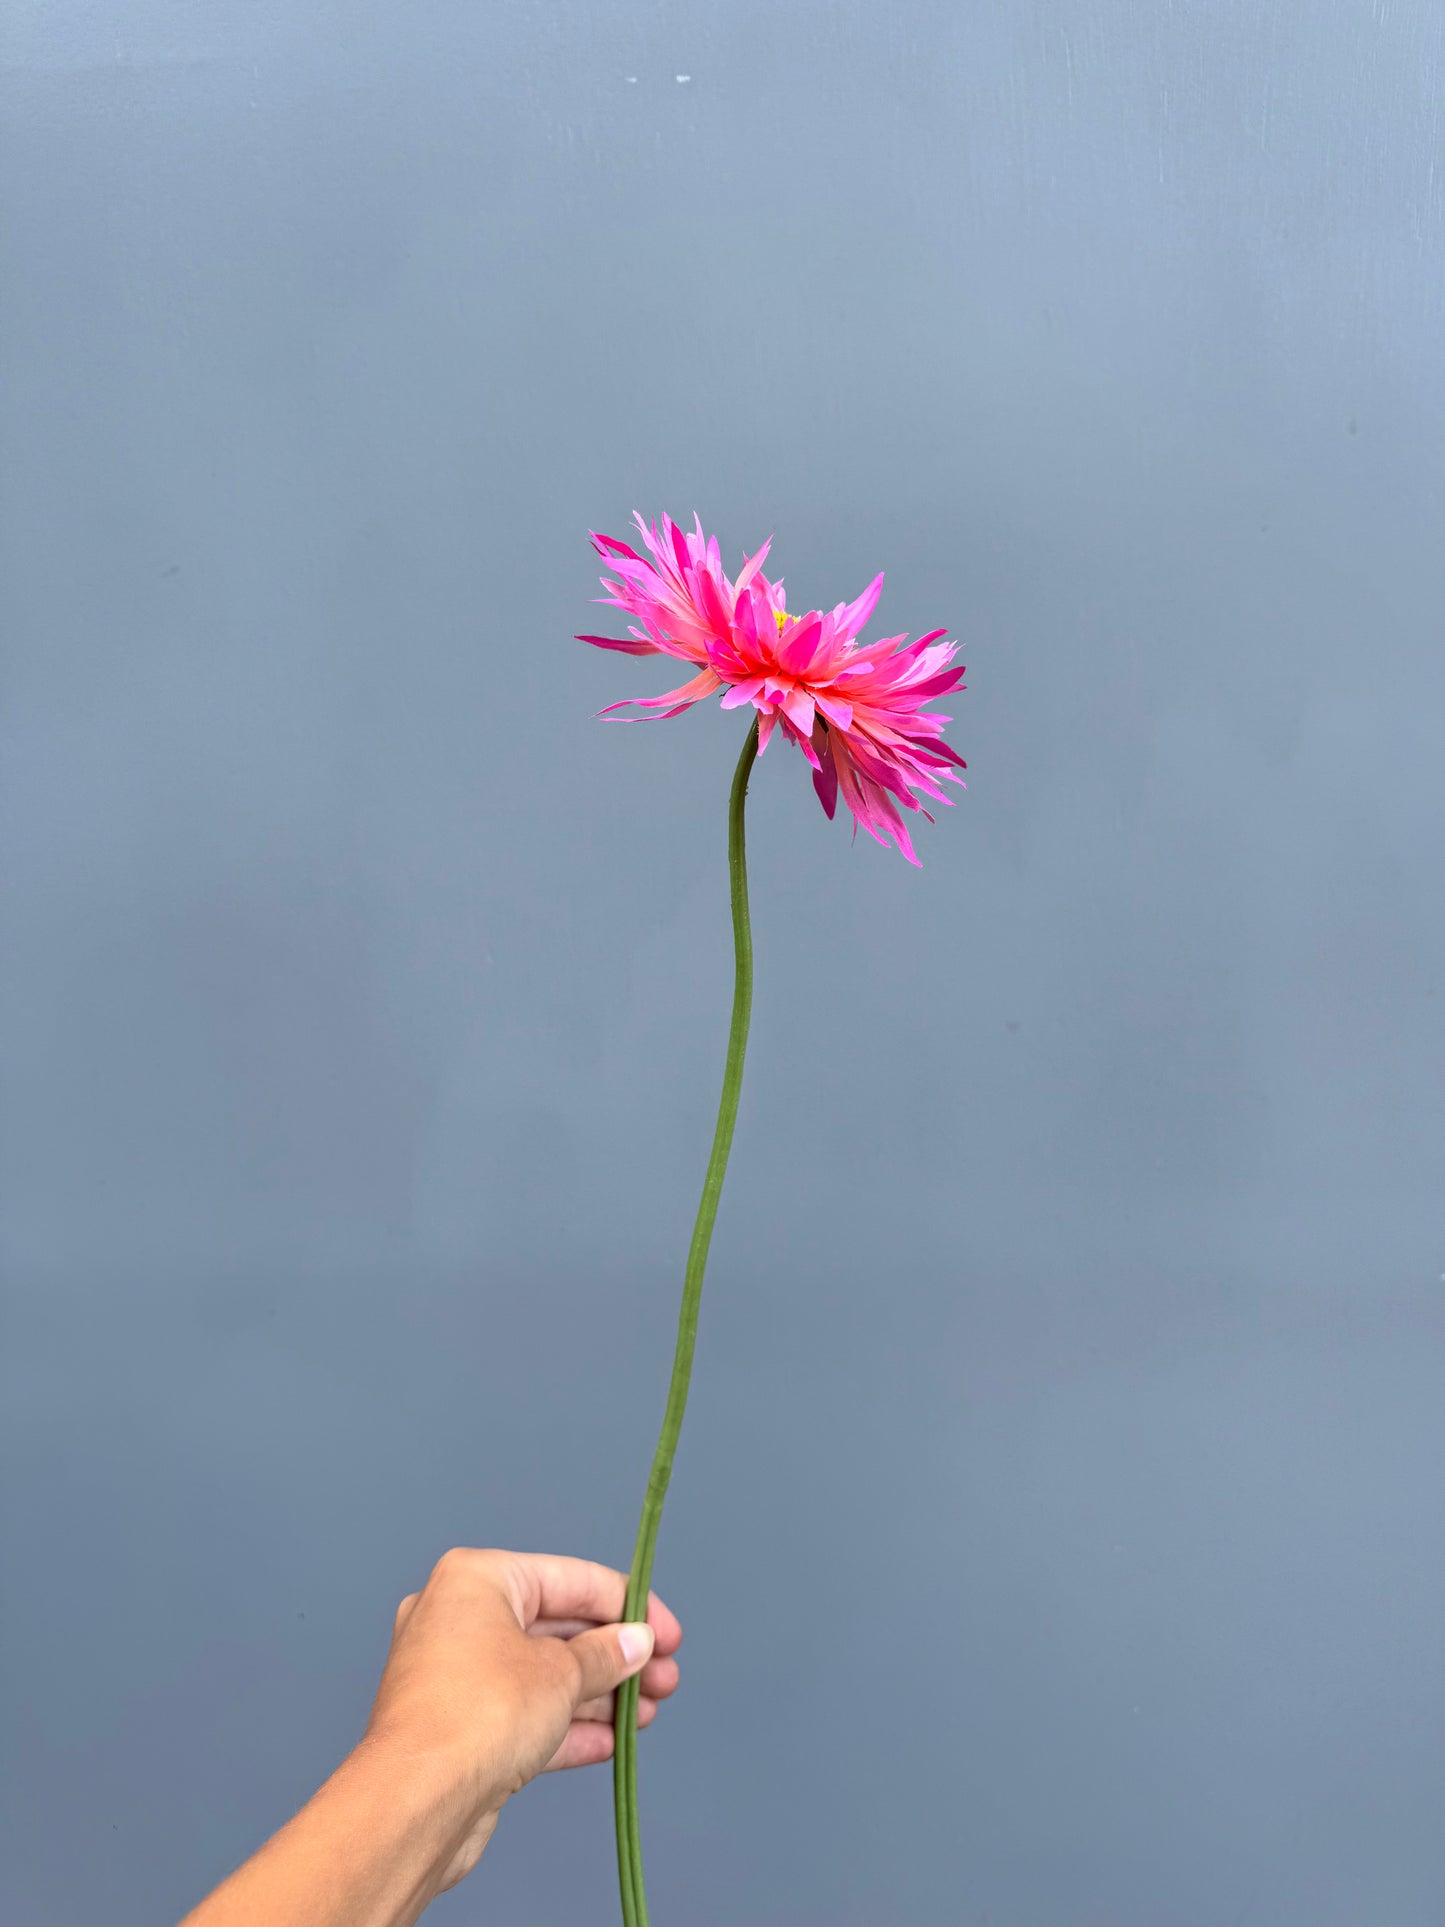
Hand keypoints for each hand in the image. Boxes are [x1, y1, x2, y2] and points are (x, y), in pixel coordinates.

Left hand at [359, 1547, 682, 1891]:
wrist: (415, 1804)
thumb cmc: (481, 1714)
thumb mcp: (561, 1674)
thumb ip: (606, 1654)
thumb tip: (637, 1642)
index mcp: (478, 1580)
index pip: (570, 1579)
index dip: (628, 1604)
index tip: (669, 1634)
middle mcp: (460, 1619)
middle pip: (557, 1629)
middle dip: (615, 1657)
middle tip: (665, 1679)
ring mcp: (456, 1677)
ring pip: (543, 1676)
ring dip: (598, 1695)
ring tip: (646, 1714)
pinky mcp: (458, 1729)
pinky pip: (523, 1715)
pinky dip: (566, 1726)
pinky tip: (611, 1742)